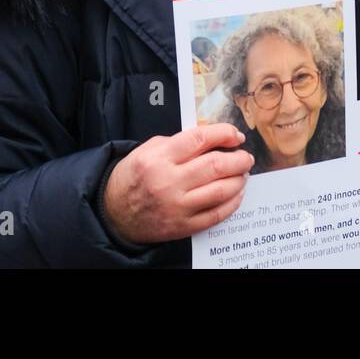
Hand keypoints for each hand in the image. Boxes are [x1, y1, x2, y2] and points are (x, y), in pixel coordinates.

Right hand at [103, 124, 253, 244]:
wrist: (113, 213)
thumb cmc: (134, 177)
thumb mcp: (149, 149)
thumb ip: (180, 141)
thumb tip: (214, 137)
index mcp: (159, 158)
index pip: (200, 138)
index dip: (224, 134)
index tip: (235, 136)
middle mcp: (168, 182)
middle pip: (215, 165)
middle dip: (238, 159)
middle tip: (246, 157)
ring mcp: (176, 206)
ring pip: (220, 190)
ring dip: (239, 179)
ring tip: (243, 173)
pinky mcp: (182, 226)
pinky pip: (216, 214)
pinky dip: (232, 202)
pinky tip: (236, 193)